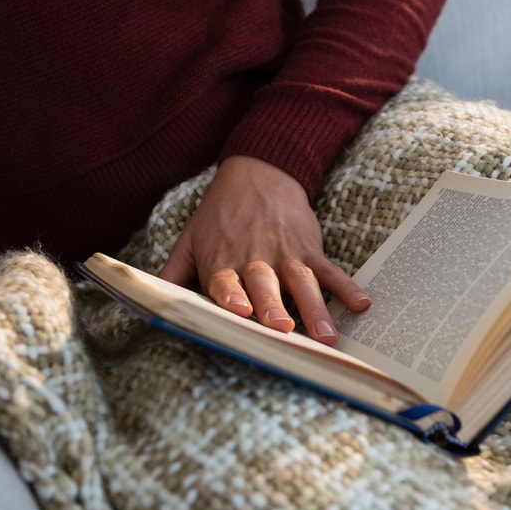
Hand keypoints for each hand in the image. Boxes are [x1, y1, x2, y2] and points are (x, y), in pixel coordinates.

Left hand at [158, 156, 369, 344]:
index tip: (239, 311)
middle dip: (274, 308)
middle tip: (283, 330)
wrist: (257, 172)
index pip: (225, 282)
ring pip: (302, 284)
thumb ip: (172, 274)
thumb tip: (148, 304)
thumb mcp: (190, 239)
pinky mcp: (309, 248)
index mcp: (223, 262)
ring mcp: (286, 254)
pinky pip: (330, 270)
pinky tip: (362, 304)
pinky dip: (347, 286)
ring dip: (315, 309)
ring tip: (328, 337)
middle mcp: (255, 260)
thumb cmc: (219, 214)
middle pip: (265, 286)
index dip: (231, 296)